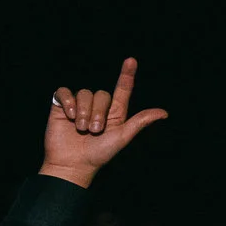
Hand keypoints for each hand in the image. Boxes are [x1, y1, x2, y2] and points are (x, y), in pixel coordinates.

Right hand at [42, 57, 169, 185]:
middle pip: (101, 94)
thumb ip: (140, 122)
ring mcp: (80, 106)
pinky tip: (68, 115)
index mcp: (115, 113)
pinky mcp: (61, 107)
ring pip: (85, 93)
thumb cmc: (99, 154)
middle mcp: (98, 107)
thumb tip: (164, 113)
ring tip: (81, 128)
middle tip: (94, 131)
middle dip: (98, 113)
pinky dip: (68, 102)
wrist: (72, 164)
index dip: (127, 75)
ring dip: (83, 112)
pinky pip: (64, 92)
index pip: (123, 89)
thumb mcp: (122, 137)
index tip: (131, 60)